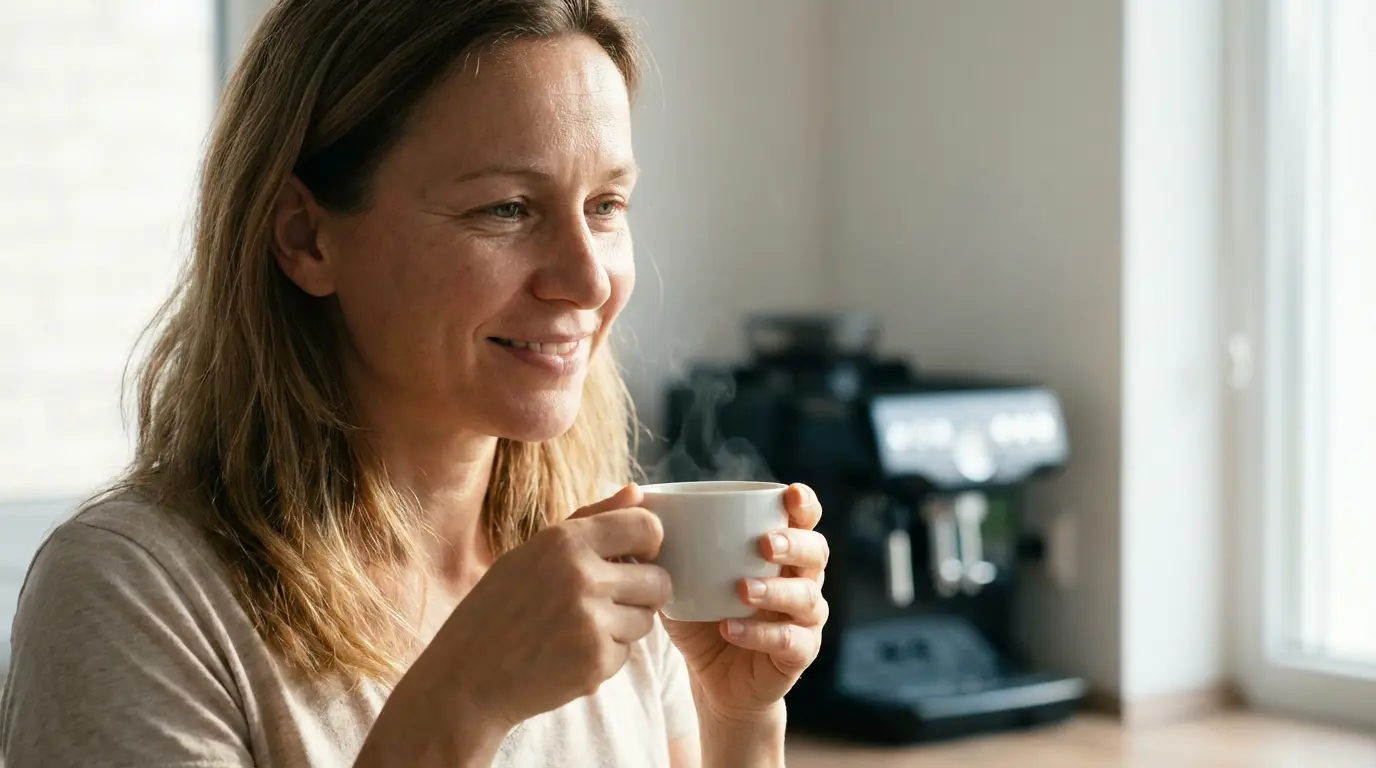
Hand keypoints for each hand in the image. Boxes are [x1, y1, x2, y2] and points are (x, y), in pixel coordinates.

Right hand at [413, 485, 672, 728]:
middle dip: (643, 594)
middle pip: (659, 580)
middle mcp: (582, 576)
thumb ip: (590, 519)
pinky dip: (604, 657)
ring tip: (578, 630)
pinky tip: (568, 655)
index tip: (638, 557)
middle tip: (609, 603)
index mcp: (565, 540)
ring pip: (646, 620)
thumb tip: (637, 492)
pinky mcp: (595, 663)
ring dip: (623, 627)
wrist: (465, 678)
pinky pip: (626, 654)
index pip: (647, 526)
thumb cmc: (497, 610)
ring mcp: (590, 621)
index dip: (651, 544)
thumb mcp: (532, 553)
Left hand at [661, 483, 828, 722]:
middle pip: (817, 552)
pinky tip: (730, 627)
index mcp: (781, 551)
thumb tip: (632, 497)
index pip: (805, 519)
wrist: (711, 678)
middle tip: (763, 544)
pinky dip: (760, 633)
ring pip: (807, 597)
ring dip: (776, 590)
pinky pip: (790, 641)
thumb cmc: (701, 613)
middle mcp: (802, 578)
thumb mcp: (679, 574)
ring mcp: (805, 618)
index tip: (790, 495)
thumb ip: (663, 540)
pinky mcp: (798, 654)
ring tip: (743, 590)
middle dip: (794, 544)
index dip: (804, 504)